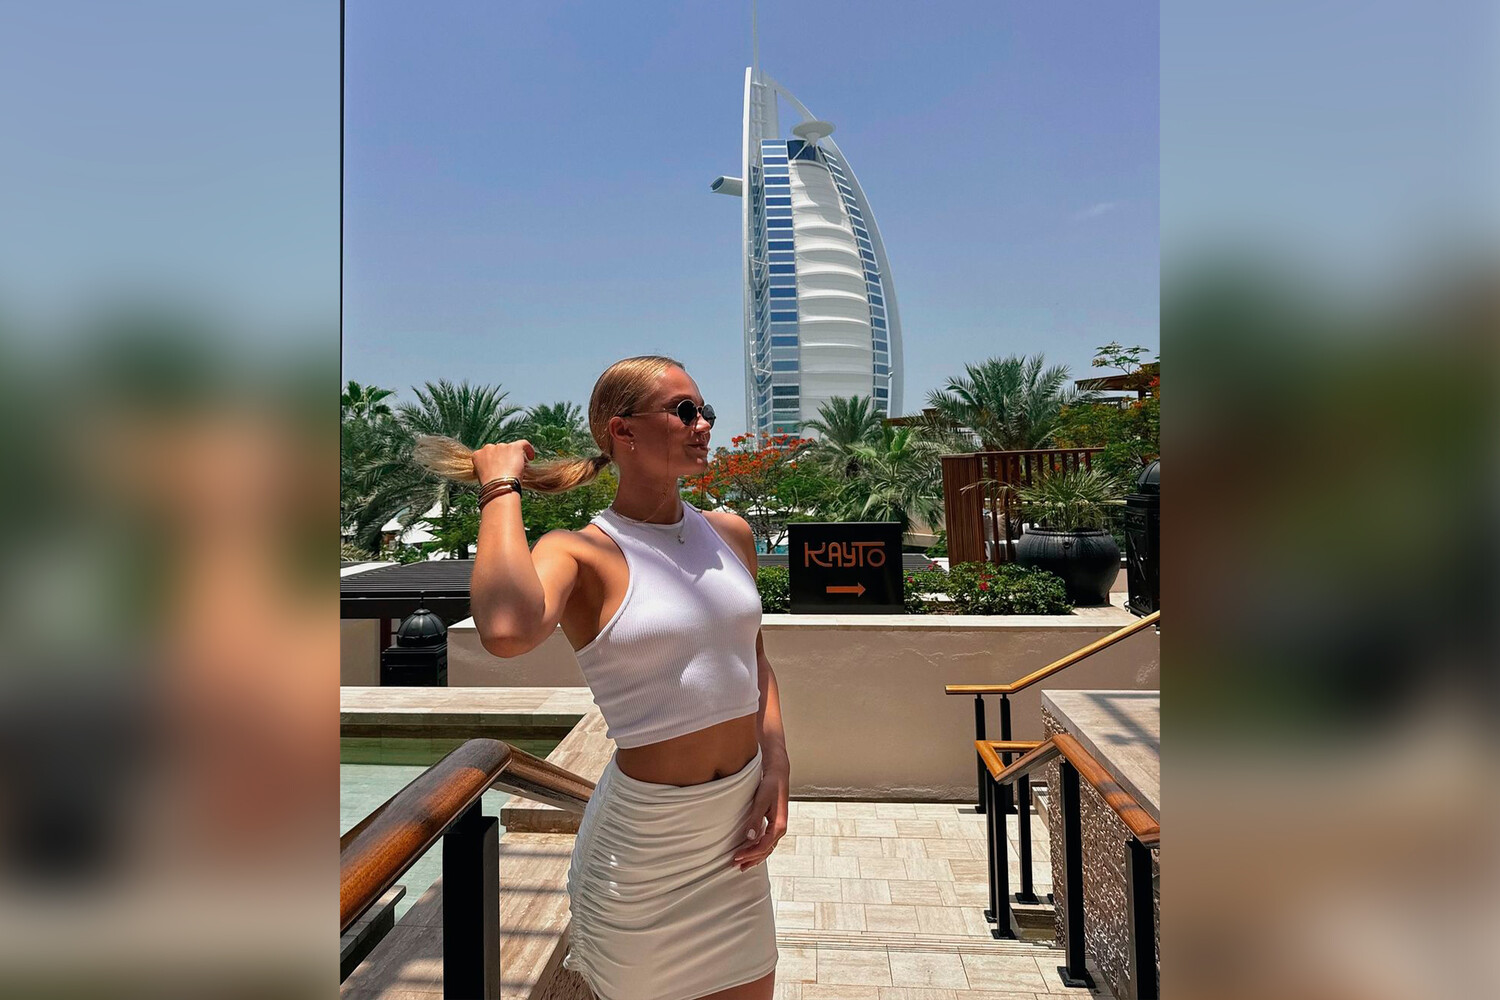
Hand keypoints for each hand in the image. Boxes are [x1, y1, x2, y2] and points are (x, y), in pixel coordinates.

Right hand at [471, 440, 533, 482]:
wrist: (499, 486)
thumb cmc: (492, 487)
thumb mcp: (484, 478)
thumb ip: (489, 470)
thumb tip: (498, 472)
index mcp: (478, 455)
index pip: (487, 454)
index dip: (495, 460)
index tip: (500, 467)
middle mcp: (488, 448)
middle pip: (499, 450)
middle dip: (505, 458)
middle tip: (511, 469)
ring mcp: (501, 446)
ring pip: (511, 448)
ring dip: (516, 456)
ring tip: (520, 467)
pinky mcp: (514, 447)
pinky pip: (524, 444)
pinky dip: (528, 449)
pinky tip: (531, 457)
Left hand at [731, 756, 788, 870]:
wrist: (778, 775)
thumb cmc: (770, 786)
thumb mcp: (761, 801)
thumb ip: (755, 819)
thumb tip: (750, 837)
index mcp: (779, 826)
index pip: (763, 846)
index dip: (749, 853)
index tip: (737, 857)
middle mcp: (780, 829)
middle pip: (765, 851)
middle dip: (751, 859)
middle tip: (736, 865)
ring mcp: (778, 828)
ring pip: (766, 848)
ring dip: (755, 857)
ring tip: (742, 865)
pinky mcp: (774, 824)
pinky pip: (766, 842)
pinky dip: (758, 850)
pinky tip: (751, 852)